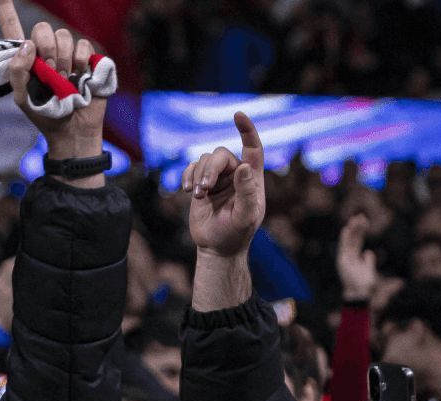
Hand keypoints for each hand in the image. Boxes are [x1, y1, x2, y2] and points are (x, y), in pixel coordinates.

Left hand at [0, 2, 104, 160]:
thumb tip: (27, 45)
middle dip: (45, 49)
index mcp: (26, 59)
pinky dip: (79, 61)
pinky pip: (82, 44)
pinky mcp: (87, 57)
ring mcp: (67, 53)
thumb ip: (17, 71)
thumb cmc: (45, 116)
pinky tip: (78, 76)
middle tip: (50, 72)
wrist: (72, 130)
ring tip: (64, 80)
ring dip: (62, 59)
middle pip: (42, 28)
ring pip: (63, 34)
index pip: (13, 29)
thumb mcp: (22, 98)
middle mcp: (46, 52)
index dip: (6, 10)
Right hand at [184, 112, 265, 257]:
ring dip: (198, 175)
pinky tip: (187, 189)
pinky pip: (192, 167)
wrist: (217, 247)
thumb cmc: (237, 233)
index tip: (237, 115)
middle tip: (204, 189)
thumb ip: (247, 192)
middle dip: (210, 169)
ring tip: (198, 195)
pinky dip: (188, 175)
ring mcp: (217, 177)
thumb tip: (242, 167)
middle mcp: (235, 173)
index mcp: (251, 178)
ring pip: (204, 160)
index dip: (247, 130)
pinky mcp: (201, 183)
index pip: (253, 148)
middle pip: (220, 155)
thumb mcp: (246, 216)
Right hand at [336, 215, 376, 302]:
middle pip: (353, 238)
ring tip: (355, 219)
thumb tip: (368, 252)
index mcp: (355, 257)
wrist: (359, 293)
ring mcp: (345, 258)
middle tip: (361, 216)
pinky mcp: (342, 261)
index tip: (365, 221)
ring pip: (349, 241)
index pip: (358, 241)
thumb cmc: (364, 284)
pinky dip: (344, 239)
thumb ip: (368, 261)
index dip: (361, 231)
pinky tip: (346, 229)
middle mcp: (349, 256)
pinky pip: (343, 247)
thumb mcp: (369, 270)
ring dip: (352, 230)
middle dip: (357, 227)